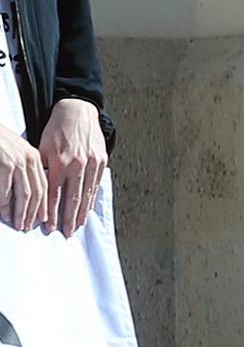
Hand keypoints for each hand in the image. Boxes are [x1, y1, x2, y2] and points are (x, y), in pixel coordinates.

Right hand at [0, 127, 47, 231]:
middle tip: (28, 227)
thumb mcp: (13, 152)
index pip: (44, 185)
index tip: (43, 219)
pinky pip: (6, 192)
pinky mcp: (5, 164)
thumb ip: (21, 169)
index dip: (44, 204)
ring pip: (25, 195)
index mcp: (34, 156)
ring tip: (18, 225)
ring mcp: (18, 161)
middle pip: (38, 193)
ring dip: (21, 213)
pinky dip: (5, 206)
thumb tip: (23, 193)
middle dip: (34, 213)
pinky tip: (5, 215)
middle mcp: (30, 159)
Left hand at [38, 100, 108, 235]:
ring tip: (78, 227)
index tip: (49, 227)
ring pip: (86, 194)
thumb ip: (43, 170)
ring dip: (81, 213)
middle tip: (66, 234)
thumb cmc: (56, 130)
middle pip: (72, 199)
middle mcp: (76, 165)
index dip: (52, 213)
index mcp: (59, 163)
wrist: (77, 111)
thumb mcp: (42, 148)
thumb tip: (40, 193)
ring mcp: (91, 164)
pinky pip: (95, 185)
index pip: (54, 194)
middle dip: (68, 219)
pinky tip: (87, 210)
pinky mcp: (101, 161)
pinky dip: (91, 199)